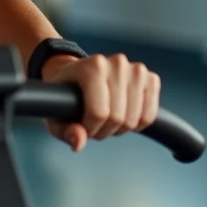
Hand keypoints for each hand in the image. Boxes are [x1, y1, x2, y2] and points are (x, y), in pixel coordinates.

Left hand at [41, 54, 160, 152]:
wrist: (78, 74)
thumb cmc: (65, 96)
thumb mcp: (56, 114)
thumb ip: (64, 130)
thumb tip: (79, 143)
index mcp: (93, 66)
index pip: (99, 113)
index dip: (90, 129)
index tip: (81, 126)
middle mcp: (117, 63)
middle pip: (118, 118)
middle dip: (104, 130)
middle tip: (94, 124)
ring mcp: (136, 69)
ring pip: (135, 119)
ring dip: (120, 128)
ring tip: (107, 119)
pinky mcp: (150, 78)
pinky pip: (150, 116)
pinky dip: (137, 124)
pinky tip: (123, 115)